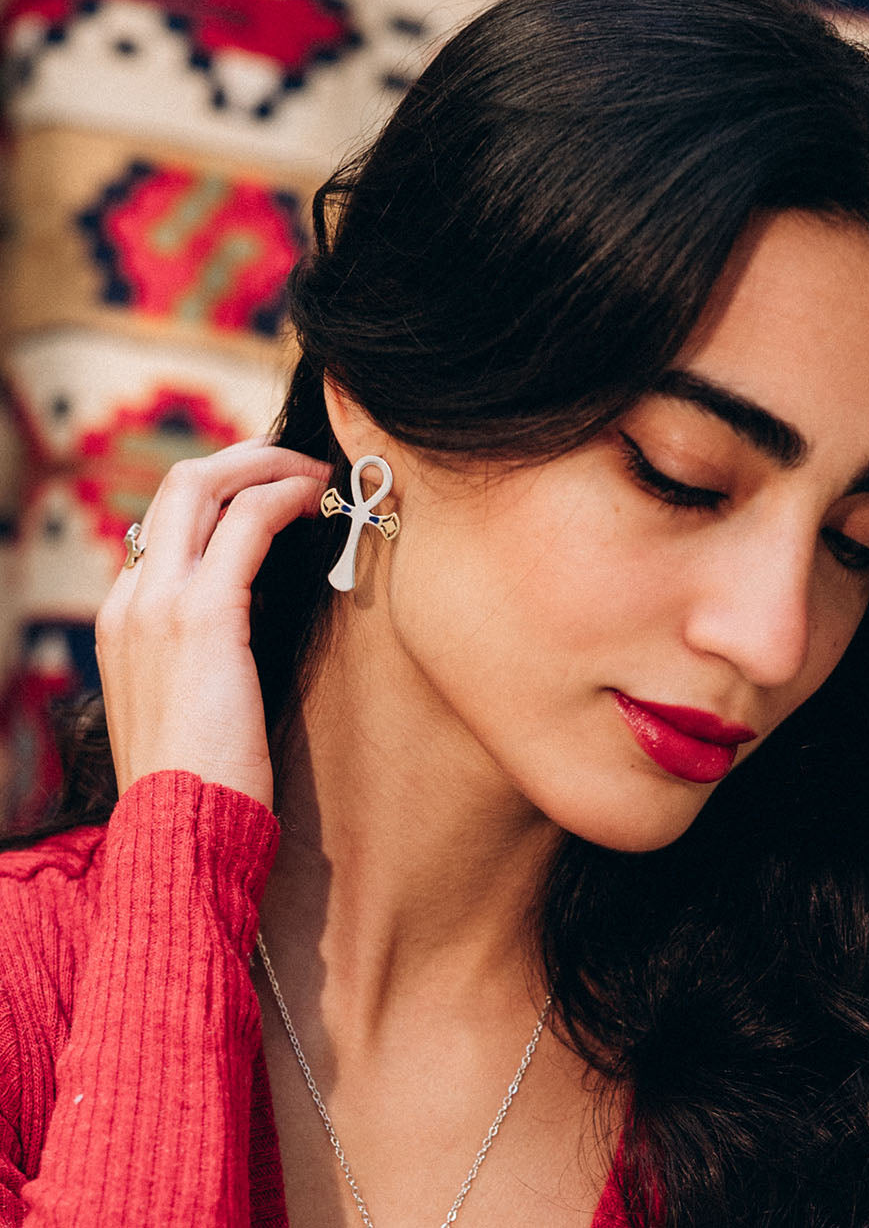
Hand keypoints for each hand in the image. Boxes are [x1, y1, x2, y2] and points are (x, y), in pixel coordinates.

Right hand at [95, 437, 330, 808]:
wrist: (179, 837)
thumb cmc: (201, 786)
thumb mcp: (193, 706)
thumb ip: (208, 656)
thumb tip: (251, 632)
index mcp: (123, 620)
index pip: (169, 526)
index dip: (226, 497)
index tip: (275, 495)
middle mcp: (130, 600)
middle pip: (179, 486)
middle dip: (245, 458)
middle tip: (299, 462)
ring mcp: (157, 604)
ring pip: (203, 485)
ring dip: (269, 465)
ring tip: (319, 475)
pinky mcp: (202, 618)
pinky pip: (246, 523)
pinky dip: (284, 496)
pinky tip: (319, 501)